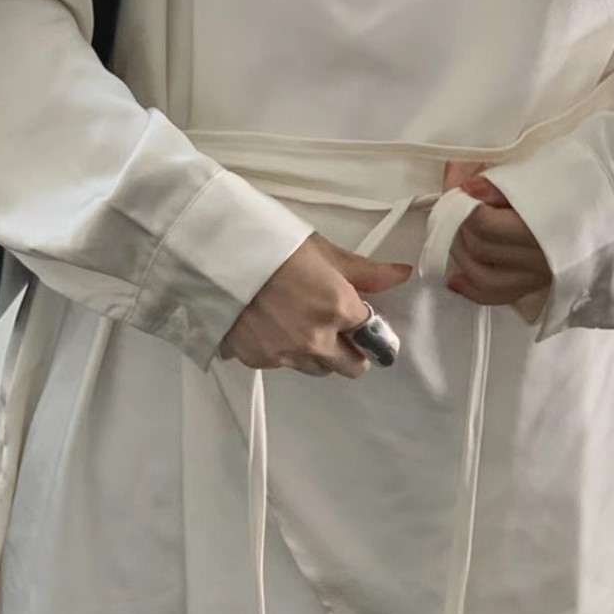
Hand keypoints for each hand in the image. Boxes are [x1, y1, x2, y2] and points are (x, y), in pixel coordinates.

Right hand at [217, 233, 411, 376]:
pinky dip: (280, 350)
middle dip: (350, 353)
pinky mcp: (256, 360)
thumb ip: (365, 272)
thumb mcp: (323, 252)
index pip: (373, 338)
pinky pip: (280, 364)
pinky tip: (268, 325)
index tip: (362, 324)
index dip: (369, 330)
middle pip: (350, 368)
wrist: (212, 252)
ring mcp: (285, 354)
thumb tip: (402, 274)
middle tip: (337, 330)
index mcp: (339, 309)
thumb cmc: (270, 243)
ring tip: (298, 323)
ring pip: (316, 369)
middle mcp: (316, 340)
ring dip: (317, 354)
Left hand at [441, 160, 552, 304]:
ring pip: (483, 275)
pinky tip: (455, 278)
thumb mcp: (549, 171)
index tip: (461, 181)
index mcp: (548, 228)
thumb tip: (469, 187)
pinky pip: (497, 295)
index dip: (463, 201)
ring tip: (456, 227)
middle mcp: (542, 259)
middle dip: (458, 220)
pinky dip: (471, 287)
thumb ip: (506, 182)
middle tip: (457, 196)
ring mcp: (538, 276)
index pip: (486, 224)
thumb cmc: (587, 181)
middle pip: (481, 247)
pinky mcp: (536, 285)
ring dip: (460, 250)